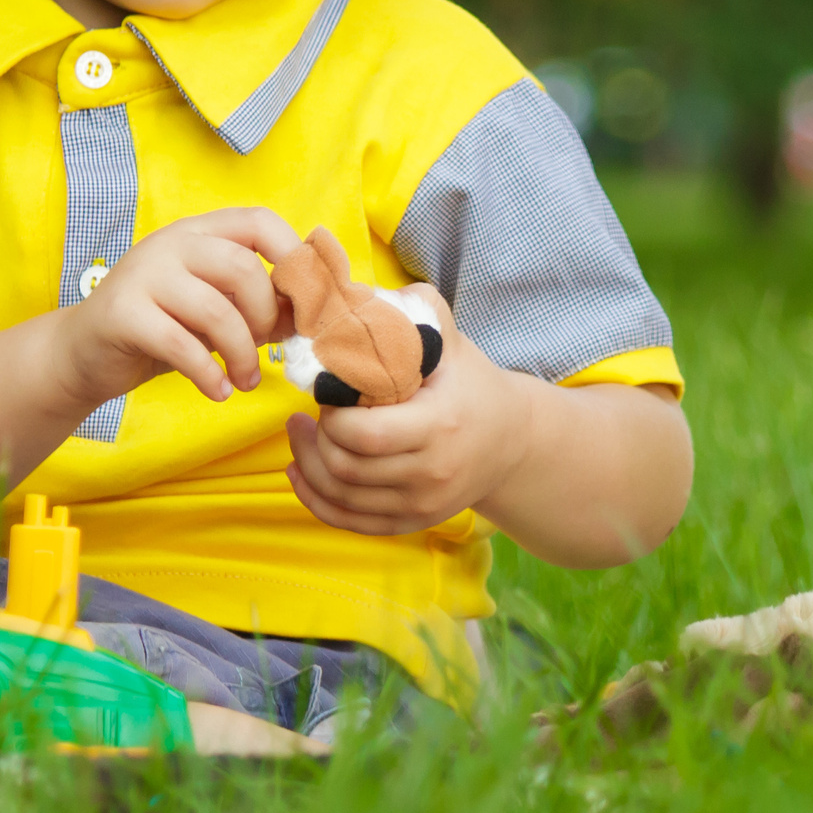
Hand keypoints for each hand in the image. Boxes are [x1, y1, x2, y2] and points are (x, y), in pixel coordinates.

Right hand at [53, 207, 302, 408]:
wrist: (82, 354)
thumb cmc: (160, 330)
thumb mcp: (213, 311)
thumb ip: (253, 305)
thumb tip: (309, 316)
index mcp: (199, 233)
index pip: (258, 221)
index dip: (292, 256)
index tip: (304, 299)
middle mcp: (172, 244)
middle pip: (242, 267)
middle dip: (266, 315)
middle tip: (266, 348)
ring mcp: (143, 274)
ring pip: (216, 310)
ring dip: (242, 353)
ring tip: (246, 380)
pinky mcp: (122, 313)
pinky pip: (180, 344)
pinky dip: (209, 374)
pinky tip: (218, 391)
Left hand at [282, 289, 533, 536]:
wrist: (512, 441)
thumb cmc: (472, 385)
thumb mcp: (451, 341)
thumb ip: (412, 307)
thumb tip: (357, 290)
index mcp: (439, 425)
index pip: (365, 435)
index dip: (333, 418)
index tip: (329, 397)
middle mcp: (432, 473)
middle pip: (346, 469)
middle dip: (315, 441)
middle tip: (306, 417)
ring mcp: (423, 504)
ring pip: (341, 498)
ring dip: (308, 467)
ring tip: (299, 438)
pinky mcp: (413, 522)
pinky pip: (351, 522)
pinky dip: (318, 501)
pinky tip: (302, 473)